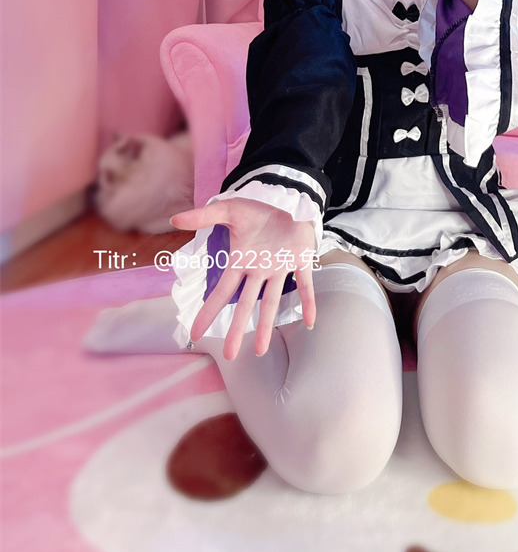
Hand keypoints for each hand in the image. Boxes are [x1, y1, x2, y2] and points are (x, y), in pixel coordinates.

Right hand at [170, 198, 316, 360]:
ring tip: (260, 350)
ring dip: (266, 324)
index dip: (209, 311)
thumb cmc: (257, 208)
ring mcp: (280, 267)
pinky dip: (308, 301)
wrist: (285, 196)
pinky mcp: (301, 259)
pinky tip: (310, 321)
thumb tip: (174, 220)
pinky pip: (305, 284)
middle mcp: (259, 270)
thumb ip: (204, 217)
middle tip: (229, 355)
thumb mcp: (229, 210)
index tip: (196, 334)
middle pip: (245, 304)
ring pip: (272, 300)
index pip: (222, 291)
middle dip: (237, 328)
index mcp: (241, 261)